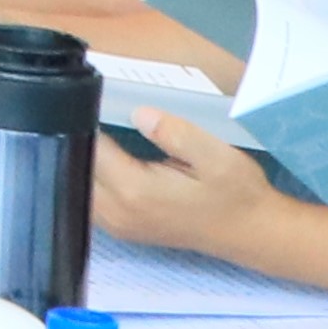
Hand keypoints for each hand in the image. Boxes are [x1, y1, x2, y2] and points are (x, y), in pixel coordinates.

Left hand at [90, 108, 265, 261]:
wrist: (251, 233)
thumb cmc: (236, 193)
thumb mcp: (217, 156)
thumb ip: (176, 133)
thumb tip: (138, 112)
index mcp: (135, 190)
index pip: (90, 146)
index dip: (87, 118)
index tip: (92, 95)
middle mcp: (116, 211)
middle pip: (76, 166)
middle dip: (81, 136)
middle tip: (94, 107)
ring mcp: (116, 225)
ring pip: (77, 183)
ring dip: (84, 156)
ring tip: (100, 127)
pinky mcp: (121, 229)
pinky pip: (89, 198)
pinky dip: (91, 176)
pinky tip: (108, 156)